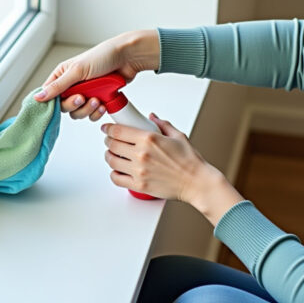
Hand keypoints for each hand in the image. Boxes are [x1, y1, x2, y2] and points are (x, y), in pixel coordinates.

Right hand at [34, 29, 159, 120]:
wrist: (128, 58)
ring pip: (78, 112)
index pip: (50, 94)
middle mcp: (73, 85)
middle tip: (83, 98)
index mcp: (63, 75)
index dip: (54, 102)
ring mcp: (86, 93)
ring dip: (88, 110)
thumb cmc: (103, 56)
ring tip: (97, 100)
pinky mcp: (98, 99)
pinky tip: (103, 104)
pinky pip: (92, 114)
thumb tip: (38, 97)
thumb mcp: (77, 70)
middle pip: (64, 106)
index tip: (64, 101)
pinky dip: (97, 112)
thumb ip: (58, 86)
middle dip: (75, 105)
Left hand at [102, 114, 243, 223]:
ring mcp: (139, 171)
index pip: (119, 131)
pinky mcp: (139, 186)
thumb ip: (162, 124)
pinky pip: (117, 179)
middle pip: (113, 145)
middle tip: (110, 140)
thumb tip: (151, 116)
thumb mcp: (178, 136)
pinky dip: (114, 173)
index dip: (108, 128)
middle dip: (108, 141)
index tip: (106, 128)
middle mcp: (141, 155)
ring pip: (112, 161)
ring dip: (109, 156)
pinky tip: (118, 170)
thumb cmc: (190, 161)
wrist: (197, 183)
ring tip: (113, 154)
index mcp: (149, 139)